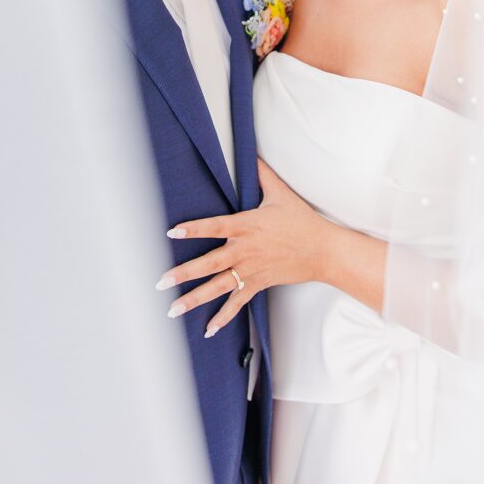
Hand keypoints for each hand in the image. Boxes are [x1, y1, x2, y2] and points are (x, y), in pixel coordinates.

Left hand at [156, 158, 330, 337]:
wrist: (322, 250)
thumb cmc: (300, 221)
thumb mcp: (280, 193)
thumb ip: (261, 174)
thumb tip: (251, 154)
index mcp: (246, 226)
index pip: (214, 227)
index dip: (193, 229)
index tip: (172, 232)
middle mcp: (245, 250)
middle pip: (210, 263)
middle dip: (183, 273)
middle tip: (160, 281)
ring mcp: (250, 270)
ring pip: (218, 287)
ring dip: (194, 299)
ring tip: (172, 310)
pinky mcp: (258, 284)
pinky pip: (237, 303)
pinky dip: (223, 318)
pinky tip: (207, 330)